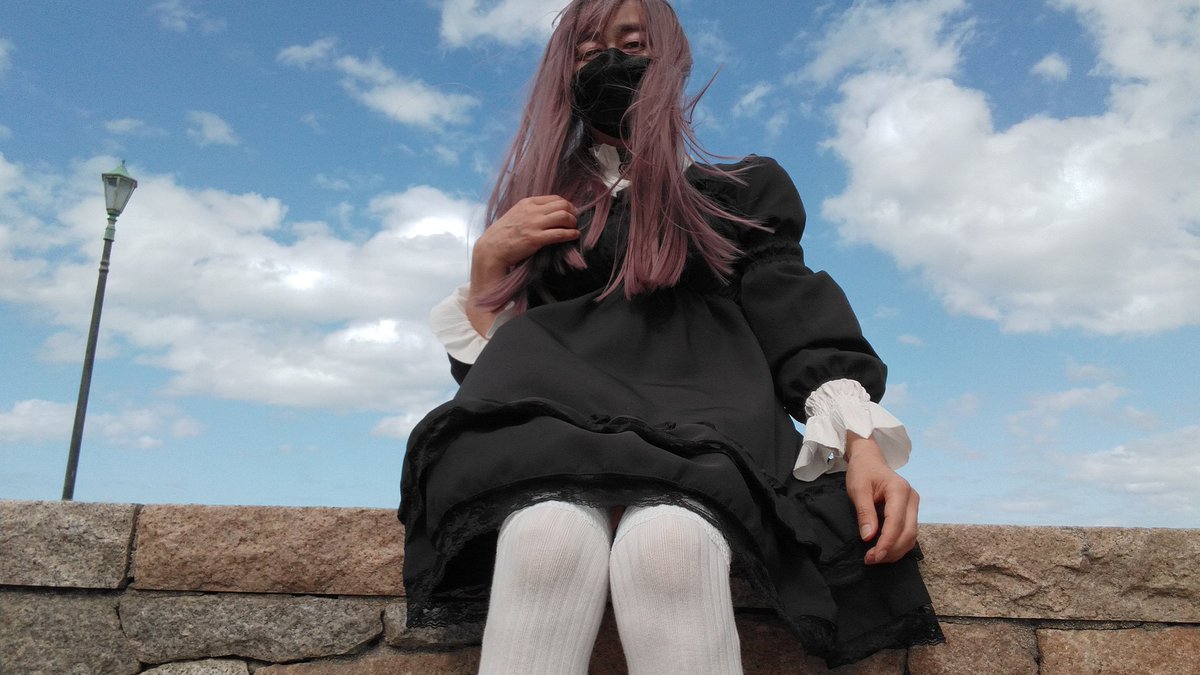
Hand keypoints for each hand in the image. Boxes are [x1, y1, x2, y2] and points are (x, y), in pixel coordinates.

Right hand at [466, 196, 578, 334]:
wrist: (492, 249)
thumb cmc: (503, 234)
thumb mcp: (516, 214)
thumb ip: (531, 211)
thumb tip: (548, 212)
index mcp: (527, 203)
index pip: (555, 198)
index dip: (566, 205)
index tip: (570, 212)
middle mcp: (531, 211)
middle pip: (562, 205)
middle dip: (572, 212)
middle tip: (574, 221)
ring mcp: (534, 224)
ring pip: (564, 216)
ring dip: (573, 222)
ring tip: (574, 228)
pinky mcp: (536, 239)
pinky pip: (560, 233)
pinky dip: (571, 234)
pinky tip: (574, 236)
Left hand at [844, 432, 918, 564]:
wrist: (869, 460)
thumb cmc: (862, 472)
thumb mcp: (858, 489)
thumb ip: (864, 512)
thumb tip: (868, 537)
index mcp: (900, 490)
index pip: (896, 523)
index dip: (886, 543)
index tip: (872, 556)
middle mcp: (912, 499)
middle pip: (908, 533)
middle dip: (891, 551)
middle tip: (870, 560)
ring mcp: (913, 506)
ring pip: (911, 536)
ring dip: (895, 551)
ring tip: (874, 558)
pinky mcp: (911, 512)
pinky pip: (908, 533)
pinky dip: (897, 545)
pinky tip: (883, 550)